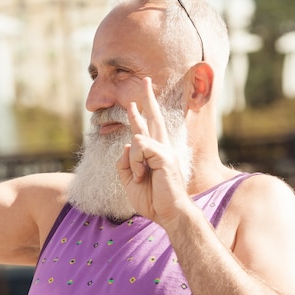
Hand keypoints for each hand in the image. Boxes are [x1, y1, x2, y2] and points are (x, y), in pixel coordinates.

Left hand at [116, 77, 190, 225]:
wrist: (170, 214)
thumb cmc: (153, 200)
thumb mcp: (129, 181)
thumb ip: (124, 163)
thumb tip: (126, 145)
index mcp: (155, 153)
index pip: (147, 128)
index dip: (140, 114)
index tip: (135, 103)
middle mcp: (162, 147)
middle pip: (154, 117)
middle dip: (149, 98)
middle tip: (147, 80)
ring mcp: (164, 150)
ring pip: (137, 138)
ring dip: (132, 163)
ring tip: (141, 178)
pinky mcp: (164, 155)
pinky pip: (139, 148)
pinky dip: (135, 164)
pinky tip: (142, 175)